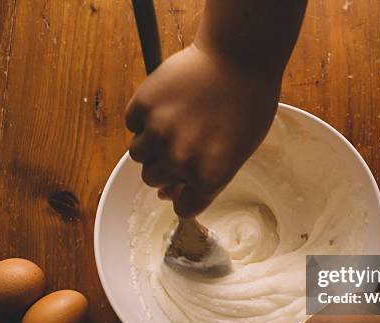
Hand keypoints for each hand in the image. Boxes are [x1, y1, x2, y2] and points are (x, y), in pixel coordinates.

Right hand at [125, 44, 281, 216]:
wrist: (239, 58)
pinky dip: (144, 117)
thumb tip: (166, 192)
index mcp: (209, 177)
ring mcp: (158, 132)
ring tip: (174, 121)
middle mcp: (180, 160)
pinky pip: (132, 123)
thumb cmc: (248, 105)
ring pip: (138, 155)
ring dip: (151, 144)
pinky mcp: (143, 105)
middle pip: (154, 180)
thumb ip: (206, 178)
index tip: (186, 184)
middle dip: (167, 166)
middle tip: (184, 141)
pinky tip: (168, 103)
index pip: (183, 208)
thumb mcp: (238, 151)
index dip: (185, 195)